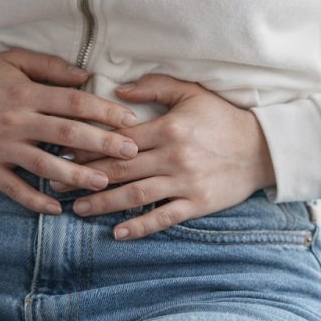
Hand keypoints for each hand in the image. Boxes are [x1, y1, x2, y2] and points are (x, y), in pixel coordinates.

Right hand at [0, 50, 141, 215]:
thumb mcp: (12, 61)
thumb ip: (49, 67)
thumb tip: (86, 77)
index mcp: (25, 93)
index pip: (73, 102)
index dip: (104, 111)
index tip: (130, 120)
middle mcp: (16, 120)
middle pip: (66, 133)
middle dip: (102, 144)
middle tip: (131, 153)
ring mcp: (0, 146)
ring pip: (44, 164)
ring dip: (76, 175)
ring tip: (103, 183)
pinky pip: (14, 188)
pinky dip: (34, 200)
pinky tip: (56, 208)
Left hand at [55, 75, 276, 239]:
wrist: (263, 148)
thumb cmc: (222, 117)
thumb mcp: (191, 92)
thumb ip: (154, 87)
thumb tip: (118, 91)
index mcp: (167, 128)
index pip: (118, 139)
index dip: (89, 145)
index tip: (64, 150)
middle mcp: (173, 157)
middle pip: (119, 169)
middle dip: (85, 177)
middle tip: (57, 182)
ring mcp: (184, 183)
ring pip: (135, 195)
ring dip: (103, 204)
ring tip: (78, 209)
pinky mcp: (197, 204)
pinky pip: (163, 217)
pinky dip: (140, 226)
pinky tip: (117, 233)